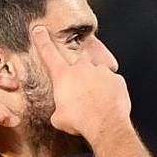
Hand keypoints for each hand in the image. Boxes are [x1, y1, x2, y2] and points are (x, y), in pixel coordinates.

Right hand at [29, 21, 129, 137]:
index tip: (39, 30)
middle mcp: (82, 69)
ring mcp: (101, 72)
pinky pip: (111, 83)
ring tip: (95, 102)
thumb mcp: (59, 118)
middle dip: (79, 75)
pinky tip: (107, 103)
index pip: (49, 54)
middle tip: (81, 92)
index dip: (42, 40)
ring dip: (95, 85)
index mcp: (64, 76)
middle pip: (78, 65)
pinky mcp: (117, 79)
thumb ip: (59, 108)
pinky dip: (109, 91)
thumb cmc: (81, 121)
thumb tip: (62, 110)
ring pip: (96, 74)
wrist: (106, 126)